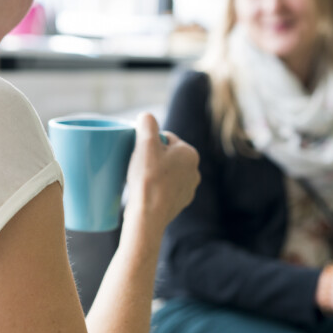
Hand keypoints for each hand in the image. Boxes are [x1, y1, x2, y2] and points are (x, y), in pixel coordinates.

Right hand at [123, 113, 199, 232]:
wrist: (148, 215)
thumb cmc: (148, 178)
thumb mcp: (145, 143)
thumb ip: (147, 122)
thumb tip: (146, 116)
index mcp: (190, 154)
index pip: (166, 139)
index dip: (149, 144)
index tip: (139, 153)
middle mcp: (195, 171)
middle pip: (167, 156)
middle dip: (154, 158)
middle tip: (138, 165)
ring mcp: (188, 189)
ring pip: (167, 173)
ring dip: (156, 173)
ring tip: (141, 179)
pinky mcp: (180, 204)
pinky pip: (166, 189)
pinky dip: (157, 188)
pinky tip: (146, 192)